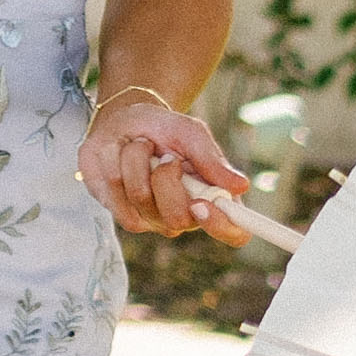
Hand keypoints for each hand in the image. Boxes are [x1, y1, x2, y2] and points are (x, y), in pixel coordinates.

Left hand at [85, 87, 259, 241]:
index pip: (234, 232)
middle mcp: (188, 216)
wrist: (124, 122)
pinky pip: (117, 200)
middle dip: (164, 177)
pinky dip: (114, 168)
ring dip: (136, 161)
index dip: (221, 226)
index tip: (200, 203)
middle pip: (177, 218)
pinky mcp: (126, 214)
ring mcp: (155, 219)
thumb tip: (241, 185)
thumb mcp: (192, 134)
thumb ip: (212, 160)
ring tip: (140, 147)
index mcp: (215, 198)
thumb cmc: (165, 130)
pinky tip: (119, 158)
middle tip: (165, 155)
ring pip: (142, 200)